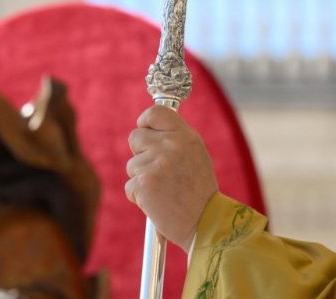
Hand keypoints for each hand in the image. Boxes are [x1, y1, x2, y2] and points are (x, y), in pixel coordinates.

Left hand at [125, 105, 217, 250]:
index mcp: (186, 136)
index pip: (156, 112)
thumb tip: (148, 126)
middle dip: (140, 154)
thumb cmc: (199, 192)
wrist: (206, 223)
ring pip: (132, 165)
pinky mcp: (145, 184)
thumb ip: (175, 139)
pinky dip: (139, 198)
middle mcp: (171, 146)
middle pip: (135, 137)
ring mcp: (157, 164)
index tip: (145, 131)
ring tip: (163, 191)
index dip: (145, 122)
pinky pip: (130, 187)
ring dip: (142, 179)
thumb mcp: (195, 155)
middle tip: (157, 171)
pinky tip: (157, 203)